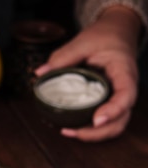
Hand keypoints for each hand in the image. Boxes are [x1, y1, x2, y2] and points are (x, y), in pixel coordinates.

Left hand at [35, 5, 140, 141]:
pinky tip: (73, 127)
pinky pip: (106, 121)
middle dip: (98, 132)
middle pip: (121, 119)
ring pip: (115, 125)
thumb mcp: (83, 41)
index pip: (126, 95)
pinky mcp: (110, 102)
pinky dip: (92, 129)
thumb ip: (63, 57)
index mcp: (124, 72)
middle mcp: (126, 89)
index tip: (96, 120)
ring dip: (94, 135)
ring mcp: (119, 98)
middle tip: (72, 131)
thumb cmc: (105, 36)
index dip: (113, 110)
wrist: (116, 33)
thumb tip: (41, 73)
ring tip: (69, 132)